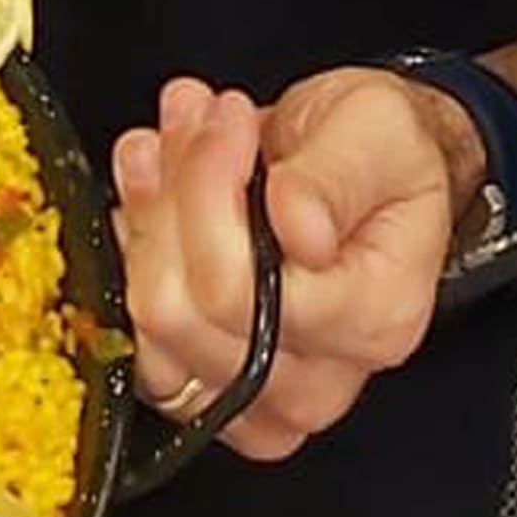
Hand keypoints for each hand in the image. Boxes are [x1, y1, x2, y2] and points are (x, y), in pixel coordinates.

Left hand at [108, 66, 475, 462]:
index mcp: (374, 318)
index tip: (226, 120)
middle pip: (181, 312)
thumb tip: (296, 225)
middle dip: (172, 195)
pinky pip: (138, 341)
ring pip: (150, 327)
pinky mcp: (213, 386)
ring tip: (176, 149)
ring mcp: (262, 396)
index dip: (206, 191)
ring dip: (147, 221)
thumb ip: (333, 177)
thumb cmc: (383, 155)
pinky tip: (154, 196)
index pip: (236, 289)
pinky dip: (133, 256)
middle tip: (198, 120)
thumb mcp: (377, 128)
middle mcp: (321, 377)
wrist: (375, 171)